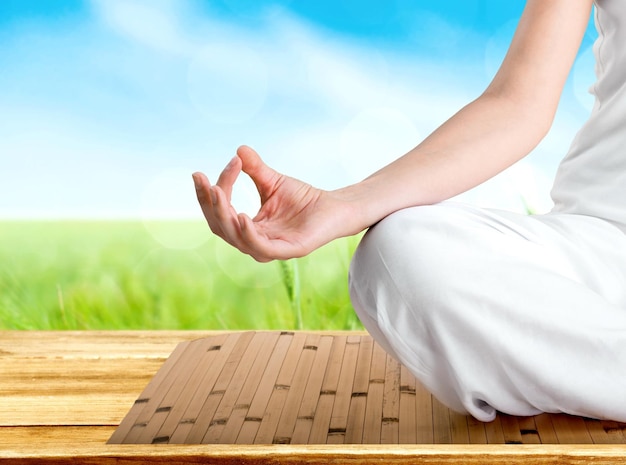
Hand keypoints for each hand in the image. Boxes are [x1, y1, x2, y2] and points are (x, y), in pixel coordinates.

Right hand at [193, 146, 353, 261]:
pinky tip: (240, 215)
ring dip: (224, 216)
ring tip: (218, 193)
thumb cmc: (304, 199)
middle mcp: (255, 242)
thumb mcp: (272, 181)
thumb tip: (238, 150)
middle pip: (221, 227)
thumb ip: (254, 169)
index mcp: (248, 228)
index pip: (220, 213)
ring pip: (236, 239)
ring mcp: (271, 249)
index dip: (209, 194)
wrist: (335, 206)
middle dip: (210, 205)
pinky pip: (261, 247)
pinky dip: (248, 234)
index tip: (203, 172)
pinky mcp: (288, 250)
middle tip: (207, 182)